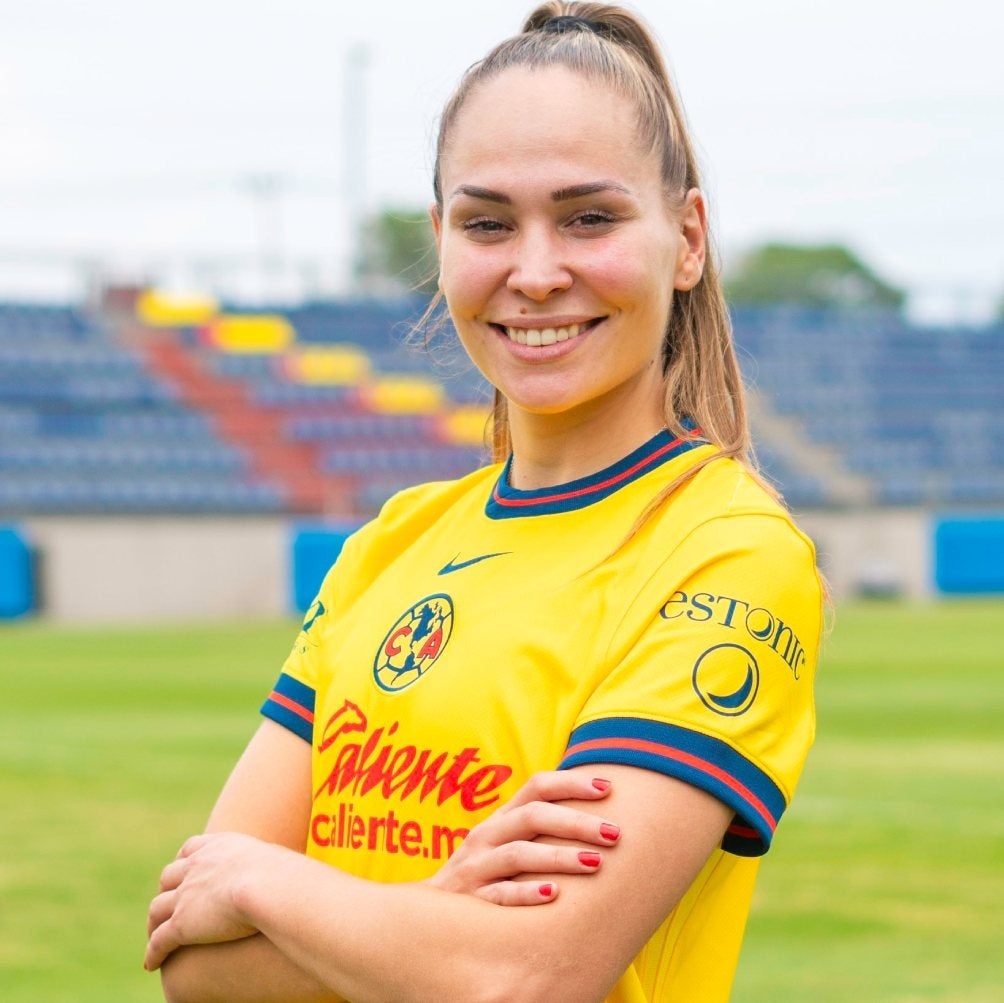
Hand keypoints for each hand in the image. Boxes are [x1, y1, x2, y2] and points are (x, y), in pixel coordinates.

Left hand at [145, 832, 277, 971]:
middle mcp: (196, 867)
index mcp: (217, 848)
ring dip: (154, 923)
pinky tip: (152, 964)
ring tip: (155, 936)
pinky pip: (159, 941)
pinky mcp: (180, 924)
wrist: (267, 885)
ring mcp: (185, 895)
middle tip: (170, 904)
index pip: (191, 849)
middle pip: (169, 877)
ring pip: (157, 909)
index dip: (184, 861)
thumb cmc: (283, 873)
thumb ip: (272, 864)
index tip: (184, 869)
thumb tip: (288, 871)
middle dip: (167, 890)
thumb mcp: (275, 859)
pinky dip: (153, 953)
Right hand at [425, 771, 620, 904]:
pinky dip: (526, 893)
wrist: (428, 917)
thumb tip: (599, 816)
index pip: (537, 786)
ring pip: (519, 854)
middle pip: (534, 816)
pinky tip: (554, 896)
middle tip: (615, 833)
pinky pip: (499, 895)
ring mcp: (476, 867)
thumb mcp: (505, 844)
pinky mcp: (471, 903)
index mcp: (501, 818)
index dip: (572, 783)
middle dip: (577, 822)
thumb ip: (540, 829)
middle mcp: (487, 836)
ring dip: (560, 857)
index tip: (609, 788)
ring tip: (596, 863)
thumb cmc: (485, 876)